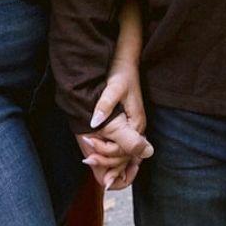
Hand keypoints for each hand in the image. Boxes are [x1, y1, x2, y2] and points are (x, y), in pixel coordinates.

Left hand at [78, 62, 151, 189]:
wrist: (126, 63)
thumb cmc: (121, 74)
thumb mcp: (113, 88)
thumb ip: (105, 106)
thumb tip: (94, 123)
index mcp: (136, 122)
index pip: (123, 149)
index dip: (105, 151)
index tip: (88, 143)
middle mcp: (138, 129)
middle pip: (125, 156)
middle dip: (106, 161)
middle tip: (87, 159)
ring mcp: (134, 128)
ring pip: (125, 155)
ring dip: (110, 162)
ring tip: (91, 161)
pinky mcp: (128, 125)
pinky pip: (124, 148)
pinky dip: (114, 157)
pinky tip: (101, 159)